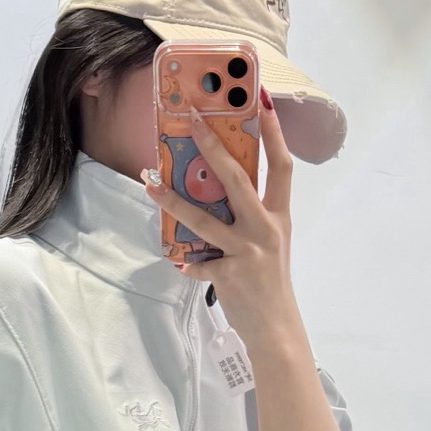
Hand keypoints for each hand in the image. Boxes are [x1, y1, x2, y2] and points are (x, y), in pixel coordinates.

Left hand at [142, 88, 296, 353]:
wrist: (276, 330)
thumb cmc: (270, 284)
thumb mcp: (270, 244)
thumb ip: (250, 218)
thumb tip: (218, 195)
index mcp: (278, 217)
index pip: (281, 165)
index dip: (274, 132)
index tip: (262, 100)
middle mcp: (265, 228)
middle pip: (237, 178)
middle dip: (212, 145)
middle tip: (193, 119)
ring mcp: (246, 251)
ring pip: (203, 218)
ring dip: (172, 200)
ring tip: (149, 184)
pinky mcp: (228, 274)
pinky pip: (197, 262)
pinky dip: (187, 263)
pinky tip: (179, 262)